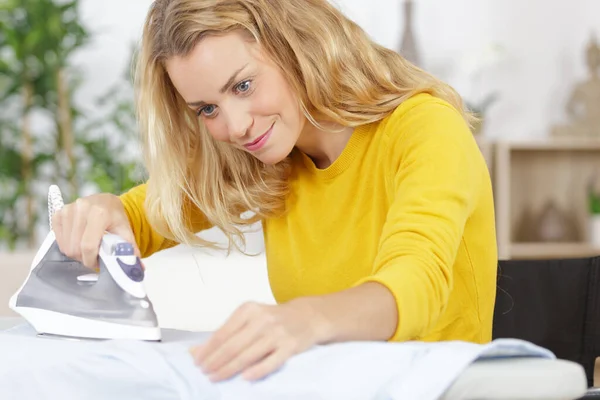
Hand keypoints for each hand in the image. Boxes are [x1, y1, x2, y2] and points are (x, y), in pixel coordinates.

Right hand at [52, 193, 139, 268]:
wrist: (106, 202)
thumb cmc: (115, 218)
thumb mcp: (126, 232)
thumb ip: (130, 250)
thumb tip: (137, 269)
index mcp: (100, 213)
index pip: (88, 245)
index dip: (91, 260)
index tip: (97, 263)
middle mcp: (82, 208)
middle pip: (75, 248)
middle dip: (84, 257)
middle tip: (94, 256)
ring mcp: (68, 210)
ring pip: (66, 246)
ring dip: (76, 252)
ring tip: (87, 247)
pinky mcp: (59, 213)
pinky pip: (59, 239)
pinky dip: (68, 245)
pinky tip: (78, 240)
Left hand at [189, 299, 328, 381]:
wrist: (307, 316)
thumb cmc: (272, 319)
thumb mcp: (249, 318)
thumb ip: (225, 333)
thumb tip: (195, 352)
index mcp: (248, 310)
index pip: (222, 333)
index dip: (208, 350)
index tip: (197, 362)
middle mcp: (262, 319)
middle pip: (232, 345)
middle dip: (215, 362)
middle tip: (204, 373)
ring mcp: (277, 333)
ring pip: (248, 355)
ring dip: (229, 369)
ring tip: (216, 378)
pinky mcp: (290, 346)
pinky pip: (271, 362)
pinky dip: (257, 371)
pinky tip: (244, 378)